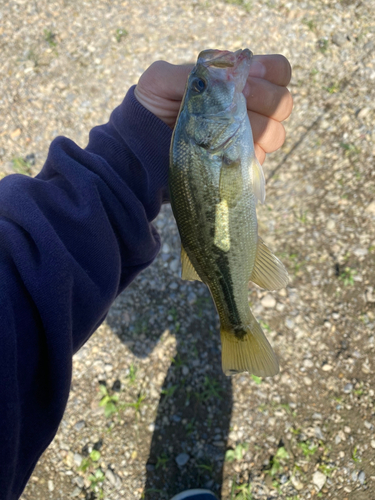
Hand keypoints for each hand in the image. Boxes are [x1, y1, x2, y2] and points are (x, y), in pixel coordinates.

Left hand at [134, 54, 292, 163]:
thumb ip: (192, 72)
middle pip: (283, 102)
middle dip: (264, 102)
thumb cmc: (151, 108)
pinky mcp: (241, 161)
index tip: (247, 83)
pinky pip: (261, 159)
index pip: (277, 70)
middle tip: (237, 108)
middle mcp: (249, 107)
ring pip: (277, 132)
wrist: (142, 147)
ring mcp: (248, 136)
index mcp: (236, 81)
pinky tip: (226, 154)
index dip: (271, 73)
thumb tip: (229, 75)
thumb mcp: (161, 81)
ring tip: (230, 135)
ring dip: (258, 132)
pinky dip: (248, 155)